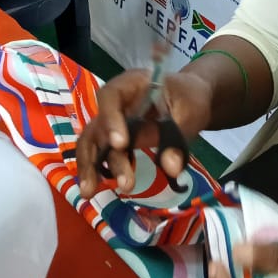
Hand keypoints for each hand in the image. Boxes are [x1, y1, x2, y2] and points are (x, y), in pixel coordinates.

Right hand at [76, 68, 212, 198]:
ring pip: (93, 141)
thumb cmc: (189, 98)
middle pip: (98, 124)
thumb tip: (171, 168)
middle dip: (102, 155)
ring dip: (89, 166)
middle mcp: (115, 102)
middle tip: (124, 183)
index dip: (111, 119)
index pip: (111, 96)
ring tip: (88, 193)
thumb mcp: (189, 114)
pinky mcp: (114, 138)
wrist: (190, 98)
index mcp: (132, 84)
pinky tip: (93, 188)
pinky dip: (95, 169)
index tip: (120, 144)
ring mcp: (112, 120)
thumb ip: (177, 138)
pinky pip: (100, 151)